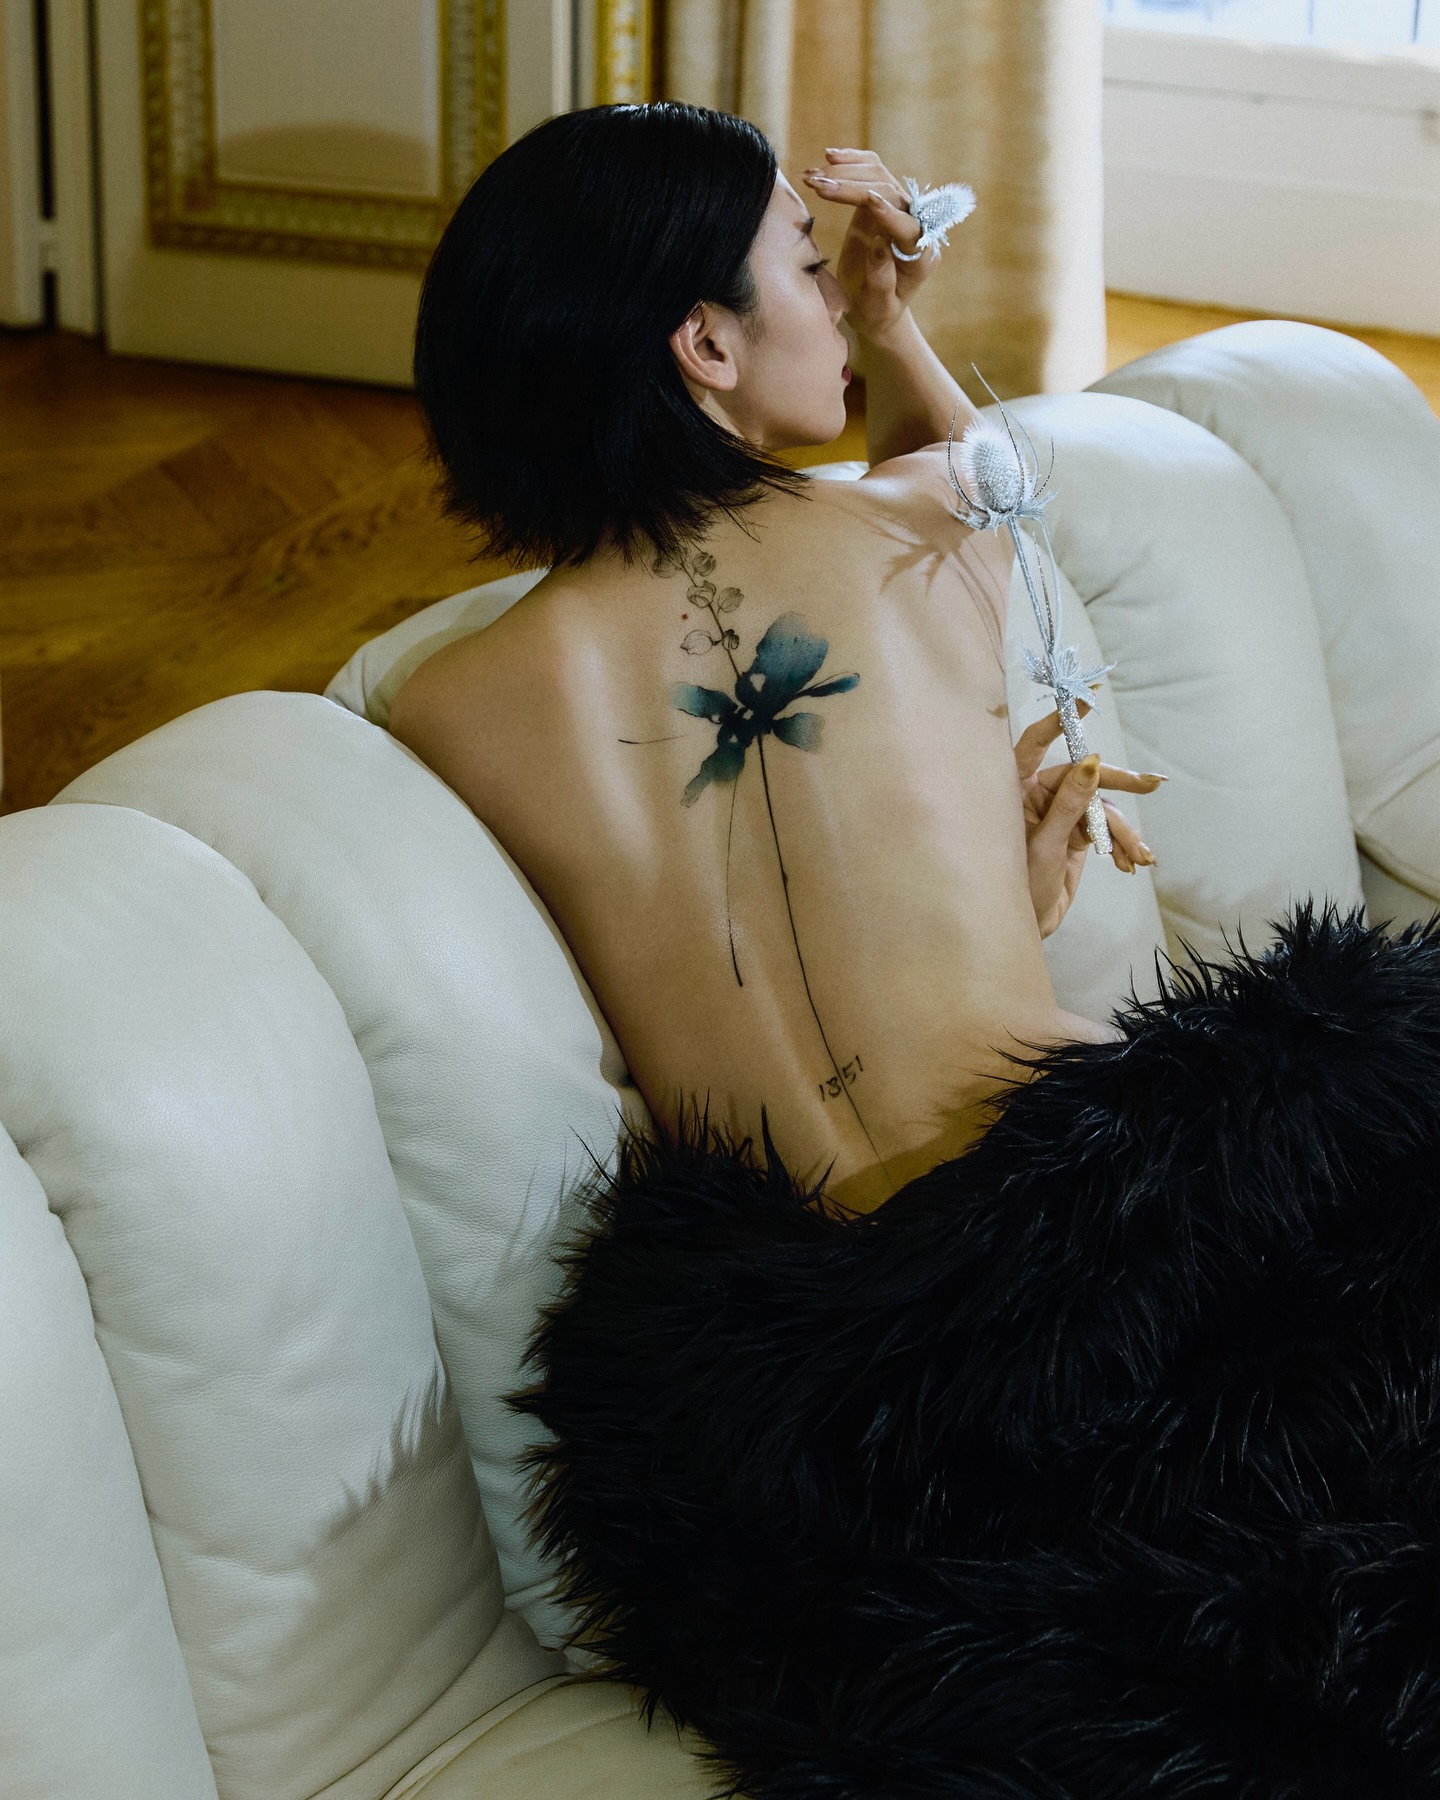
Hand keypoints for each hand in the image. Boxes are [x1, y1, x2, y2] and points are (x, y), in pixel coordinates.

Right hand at [801, 149, 941, 342]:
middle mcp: (916, 225)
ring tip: (812, 176)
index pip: (908, 226)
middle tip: (817, 186)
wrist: (874, 306)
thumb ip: (882, 280)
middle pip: (889, 193)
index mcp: (920, 255)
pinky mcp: (882, 200)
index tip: (867, 201)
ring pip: (880, 175)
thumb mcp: (879, 307)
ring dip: (846, 170)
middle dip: (853, 186)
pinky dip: (852, 162)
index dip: (889, 212)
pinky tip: (830, 157)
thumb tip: (878, 244)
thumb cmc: (876, 312)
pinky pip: (873, 171)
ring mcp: (899, 208)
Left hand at [1014, 707, 1162, 938]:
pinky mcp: (1076, 832)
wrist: (1022, 926)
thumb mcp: (1043, 845)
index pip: (1036, 744)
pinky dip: (1121, 844)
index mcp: (1014, 789)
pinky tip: (1133, 862)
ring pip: (1101, 806)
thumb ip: (1068, 804)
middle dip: (1119, 783)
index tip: (1088, 701)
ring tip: (1139, 855)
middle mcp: (1036, 794)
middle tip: (1151, 785)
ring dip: (1123, 831)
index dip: (1060, 721)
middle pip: (1083, 774)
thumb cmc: (1014, 886)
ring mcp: (1058, 812)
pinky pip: (1106, 828)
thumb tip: (1090, 762)